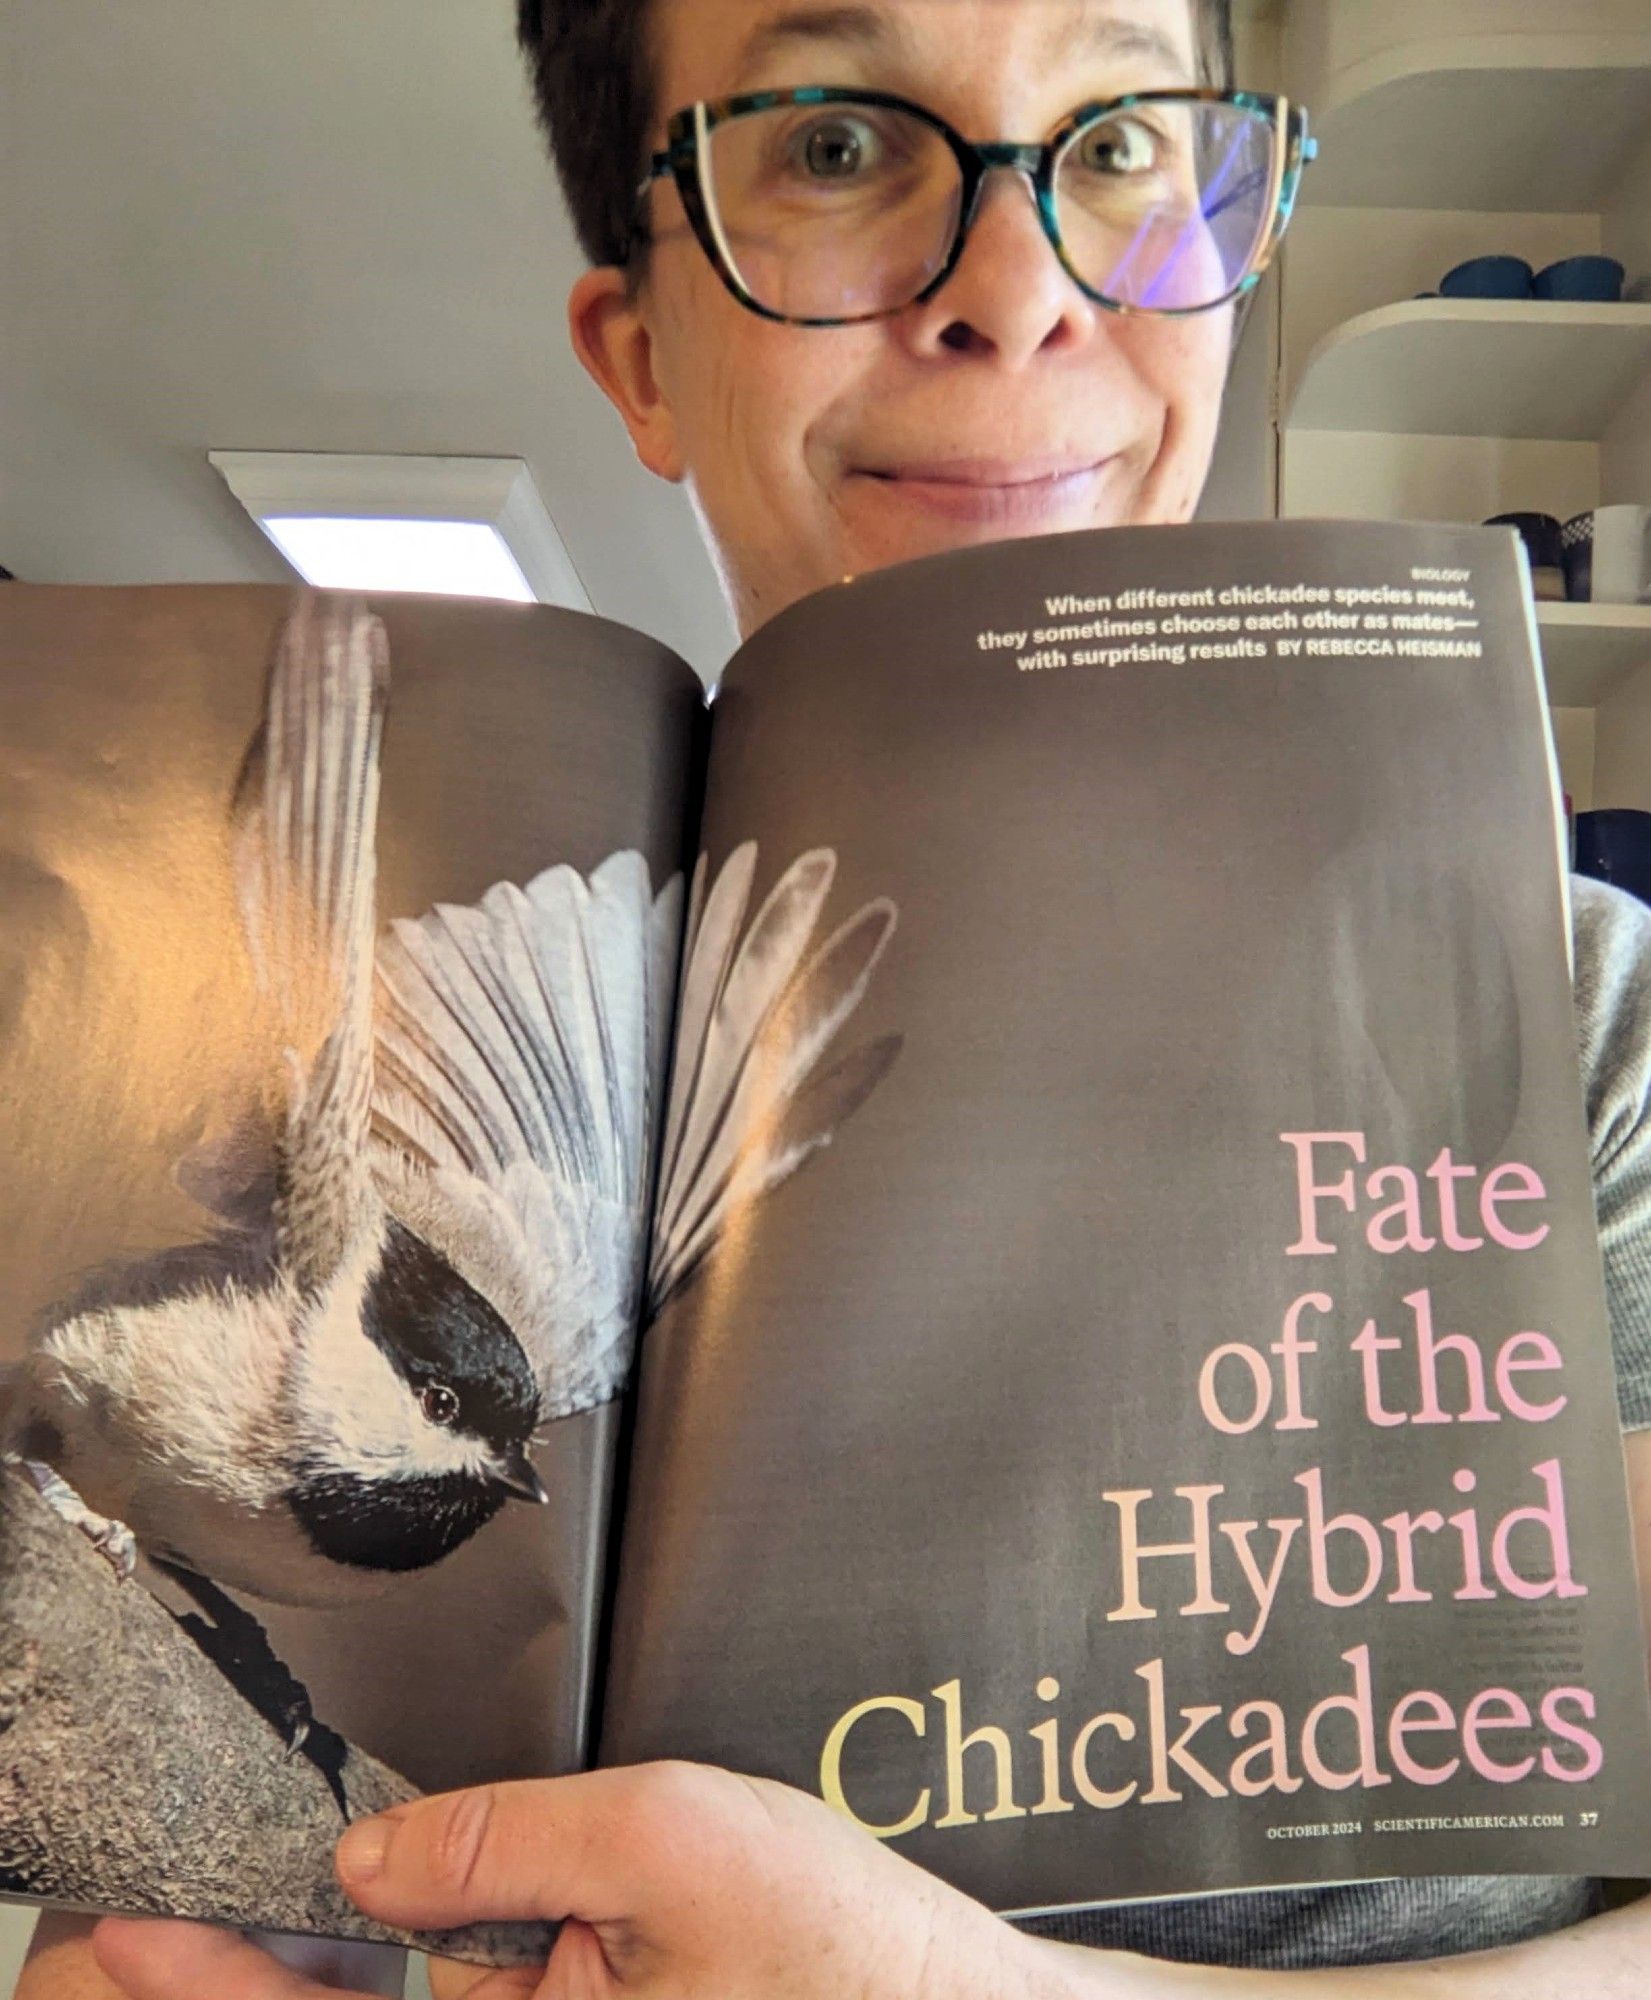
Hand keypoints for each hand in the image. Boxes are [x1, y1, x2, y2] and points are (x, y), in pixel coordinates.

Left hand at [89, 1760, 1105, 1999]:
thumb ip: (512, 1838)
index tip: (124, 1922)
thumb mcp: (676, 1841)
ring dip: (314, 1970)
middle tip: (138, 1920)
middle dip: (245, 1972)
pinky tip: (370, 1912)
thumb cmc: (840, 1952)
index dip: (209, 1978)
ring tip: (228, 1908)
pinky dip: (398, 1968)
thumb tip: (372, 1853)